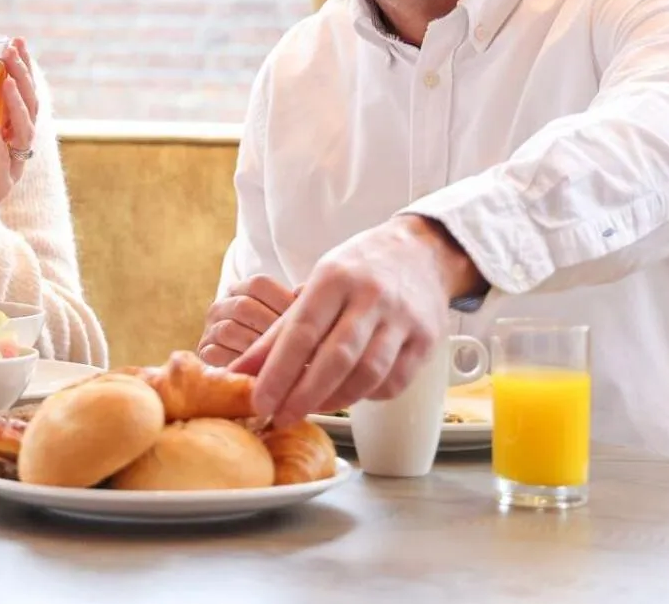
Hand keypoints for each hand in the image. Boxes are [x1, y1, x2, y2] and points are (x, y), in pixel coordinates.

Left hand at [0, 38, 39, 228]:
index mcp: (3, 127)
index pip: (19, 92)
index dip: (21, 67)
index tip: (15, 42)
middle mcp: (13, 143)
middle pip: (29, 105)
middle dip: (24, 77)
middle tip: (14, 52)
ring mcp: (10, 164)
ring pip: (25, 130)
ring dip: (17, 103)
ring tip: (9, 81)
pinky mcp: (0, 184)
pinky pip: (2, 158)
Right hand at [197, 275, 296, 367]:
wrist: (250, 368)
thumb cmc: (276, 338)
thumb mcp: (287, 316)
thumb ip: (298, 302)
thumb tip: (300, 292)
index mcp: (243, 289)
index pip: (259, 284)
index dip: (283, 301)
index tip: (305, 321)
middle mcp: (222, 305)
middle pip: (244, 307)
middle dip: (271, 329)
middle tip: (293, 346)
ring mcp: (210, 328)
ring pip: (228, 330)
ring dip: (254, 347)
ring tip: (276, 360)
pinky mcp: (204, 351)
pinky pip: (214, 353)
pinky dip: (236, 362)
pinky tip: (257, 371)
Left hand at [232, 215, 478, 423]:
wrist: (421, 251)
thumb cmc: (357, 271)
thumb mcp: (316, 287)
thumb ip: (279, 332)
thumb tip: (241, 372)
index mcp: (335, 278)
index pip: (302, 331)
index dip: (278, 371)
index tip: (260, 400)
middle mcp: (371, 296)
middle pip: (336, 357)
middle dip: (305, 394)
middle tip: (282, 416)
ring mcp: (403, 318)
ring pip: (368, 373)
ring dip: (337, 399)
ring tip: (314, 408)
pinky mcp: (427, 339)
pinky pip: (395, 381)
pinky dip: (369, 395)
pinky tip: (352, 394)